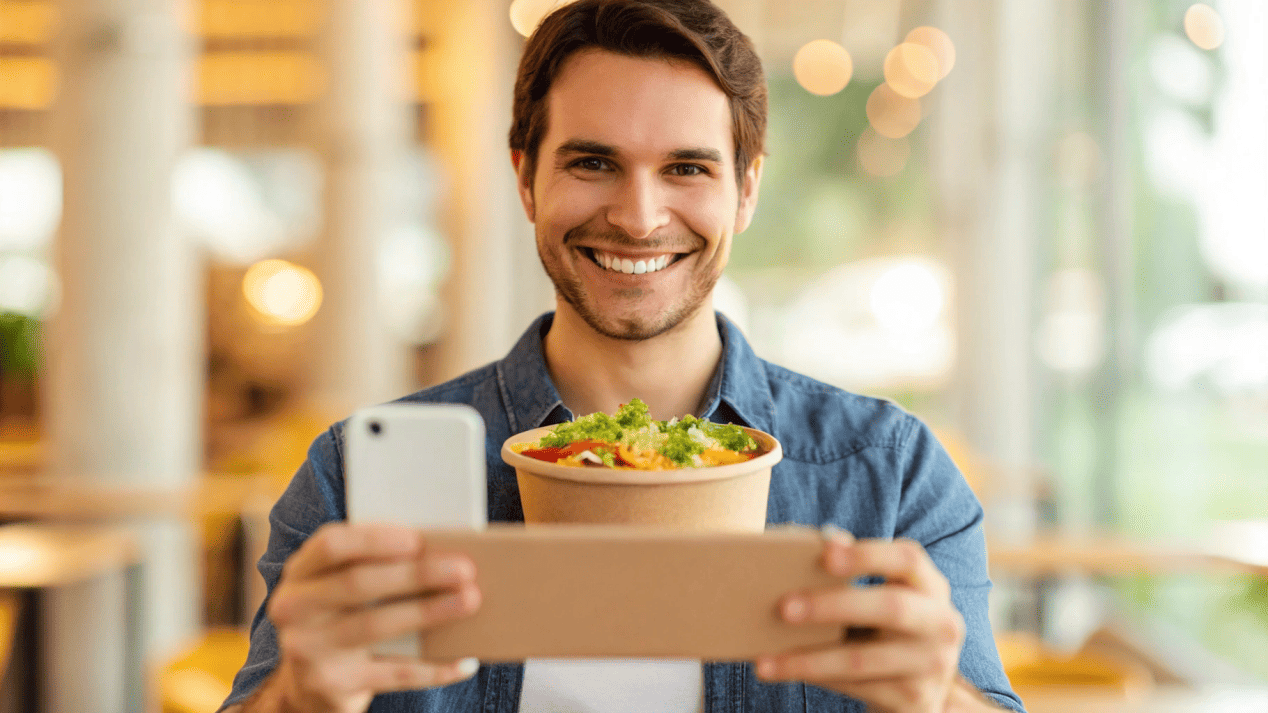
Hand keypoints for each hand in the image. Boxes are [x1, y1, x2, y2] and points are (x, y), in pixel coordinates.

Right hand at [265, 523, 481, 712]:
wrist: (310, 684)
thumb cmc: (342, 615)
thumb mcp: (338, 586)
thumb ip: (372, 564)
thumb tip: (443, 550)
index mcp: (300, 573)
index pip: (330, 545)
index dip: (374, 540)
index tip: (417, 538)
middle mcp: (294, 609)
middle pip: (358, 584)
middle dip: (416, 574)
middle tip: (464, 568)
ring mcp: (310, 650)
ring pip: (376, 626)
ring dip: (429, 612)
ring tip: (470, 600)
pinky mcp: (333, 686)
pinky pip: (394, 675)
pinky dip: (435, 668)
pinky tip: (466, 661)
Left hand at [755, 531, 965, 712]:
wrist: (917, 692)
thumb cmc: (883, 631)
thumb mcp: (882, 599)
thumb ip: (853, 573)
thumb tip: (804, 544)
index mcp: (931, 586)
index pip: (908, 559)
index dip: (867, 554)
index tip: (824, 552)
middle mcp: (942, 624)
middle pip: (890, 607)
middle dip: (833, 605)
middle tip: (783, 607)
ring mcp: (934, 667)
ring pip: (862, 659)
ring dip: (808, 658)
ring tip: (766, 659)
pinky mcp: (915, 701)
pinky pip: (856, 688)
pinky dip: (815, 678)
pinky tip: (783, 672)